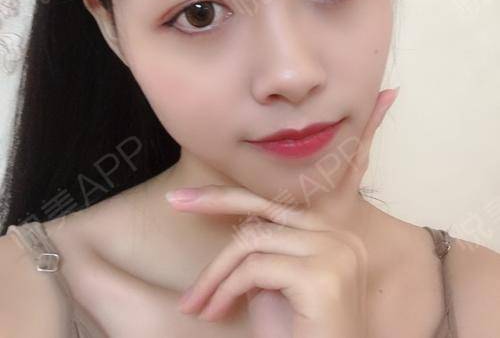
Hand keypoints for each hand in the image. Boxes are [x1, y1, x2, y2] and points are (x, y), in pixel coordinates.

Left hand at [165, 87, 399, 337]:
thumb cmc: (298, 337)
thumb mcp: (277, 285)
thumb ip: (266, 250)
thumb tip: (236, 224)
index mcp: (333, 232)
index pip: (273, 202)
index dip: (229, 195)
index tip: (187, 195)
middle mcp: (340, 235)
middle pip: (263, 208)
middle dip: (213, 201)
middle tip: (174, 201)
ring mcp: (334, 252)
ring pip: (252, 240)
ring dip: (214, 274)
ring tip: (195, 303)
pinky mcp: (320, 276)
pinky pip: (255, 268)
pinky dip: (226, 289)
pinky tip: (214, 313)